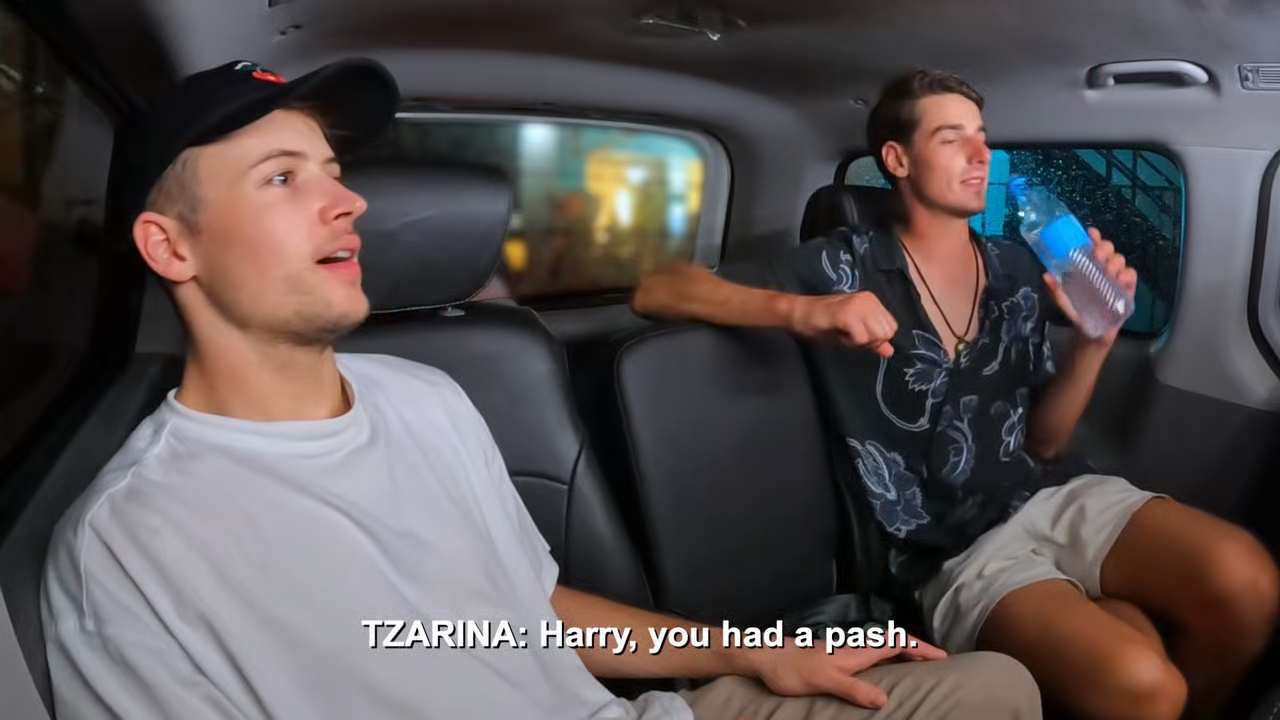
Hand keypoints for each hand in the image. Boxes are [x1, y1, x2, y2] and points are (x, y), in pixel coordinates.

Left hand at [746, 635, 945, 708]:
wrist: (765, 656)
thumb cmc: (792, 669)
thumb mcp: (825, 682)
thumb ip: (854, 689)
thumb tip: (885, 699)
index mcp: (856, 650)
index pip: (896, 644)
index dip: (920, 649)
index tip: (943, 657)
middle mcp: (853, 647)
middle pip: (892, 642)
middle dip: (917, 649)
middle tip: (938, 660)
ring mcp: (844, 650)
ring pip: (880, 646)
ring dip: (902, 652)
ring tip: (919, 664)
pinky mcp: (834, 656)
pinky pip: (868, 654)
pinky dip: (884, 657)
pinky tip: (883, 668)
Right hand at [789, 292, 898, 356]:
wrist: (799, 312)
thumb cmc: (824, 322)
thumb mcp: (853, 332)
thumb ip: (872, 340)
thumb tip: (890, 351)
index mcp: (872, 301)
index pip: (891, 327)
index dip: (876, 338)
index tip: (857, 334)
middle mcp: (869, 300)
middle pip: (886, 333)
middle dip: (869, 341)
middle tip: (849, 334)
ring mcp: (859, 306)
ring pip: (876, 336)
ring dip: (860, 341)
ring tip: (844, 332)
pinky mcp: (848, 314)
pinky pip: (861, 339)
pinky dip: (850, 342)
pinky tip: (839, 333)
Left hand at [1042, 227, 1137, 346]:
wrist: (1091, 333)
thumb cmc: (1077, 313)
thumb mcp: (1064, 301)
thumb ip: (1056, 289)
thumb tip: (1045, 275)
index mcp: (1087, 268)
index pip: (1092, 247)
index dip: (1094, 238)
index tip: (1091, 233)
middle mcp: (1102, 269)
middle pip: (1109, 250)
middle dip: (1105, 248)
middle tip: (1098, 256)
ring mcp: (1116, 279)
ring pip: (1121, 260)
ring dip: (1115, 262)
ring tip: (1108, 271)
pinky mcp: (1127, 290)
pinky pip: (1131, 276)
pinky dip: (1127, 275)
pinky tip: (1120, 280)